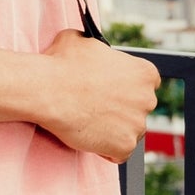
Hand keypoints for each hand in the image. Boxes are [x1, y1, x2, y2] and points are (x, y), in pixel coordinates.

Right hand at [37, 31, 159, 162]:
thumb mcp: (82, 41)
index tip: (113, 92)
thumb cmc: (62, 64)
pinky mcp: (124, 146)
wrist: (47, 90)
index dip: (127, 89)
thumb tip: (91, 48)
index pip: (145, 85)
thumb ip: (97, 49)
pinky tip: (91, 139)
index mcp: (144, 73)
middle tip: (97, 109)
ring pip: (130, 131)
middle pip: (139, 109)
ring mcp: (138, 124)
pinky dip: (107, 150)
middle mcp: (147, 98)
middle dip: (122, 110)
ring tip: (89, 123)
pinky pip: (119, 152)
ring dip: (114, 130)